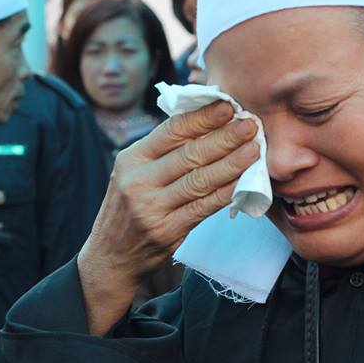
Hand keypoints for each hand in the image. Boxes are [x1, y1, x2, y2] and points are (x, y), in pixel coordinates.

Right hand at [77, 101, 258, 333]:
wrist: (110, 256)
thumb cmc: (129, 207)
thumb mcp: (132, 173)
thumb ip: (162, 151)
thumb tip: (204, 121)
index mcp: (131, 159)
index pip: (172, 131)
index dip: (203, 118)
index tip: (227, 106)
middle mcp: (139, 181)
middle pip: (190, 154)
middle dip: (225, 137)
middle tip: (250, 124)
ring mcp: (152, 208)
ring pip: (200, 180)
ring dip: (232, 163)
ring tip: (253, 149)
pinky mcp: (167, 231)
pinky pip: (203, 207)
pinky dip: (226, 192)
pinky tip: (243, 181)